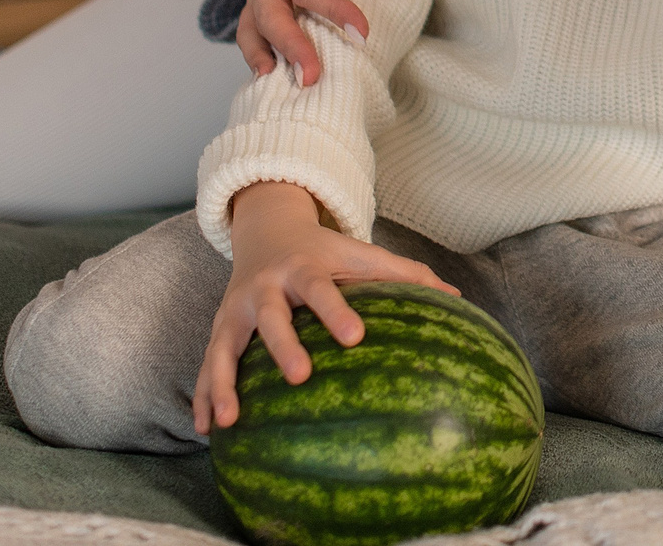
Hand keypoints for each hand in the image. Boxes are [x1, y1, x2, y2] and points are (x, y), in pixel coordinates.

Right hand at [192, 181, 459, 433]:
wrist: (267, 231)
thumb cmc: (325, 252)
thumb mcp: (361, 254)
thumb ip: (405, 273)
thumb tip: (457, 297)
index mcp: (304, 269)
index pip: (322, 289)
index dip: (337, 311)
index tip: (356, 336)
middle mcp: (266, 288)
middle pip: (271, 317)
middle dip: (282, 346)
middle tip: (301, 377)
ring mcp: (237, 310)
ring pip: (225, 346)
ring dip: (224, 382)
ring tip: (230, 420)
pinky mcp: (219, 328)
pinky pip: (207, 364)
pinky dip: (205, 395)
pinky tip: (207, 430)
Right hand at [230, 0, 385, 84]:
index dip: (333, 11)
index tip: (363, 33)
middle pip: (270, 15)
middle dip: (292, 48)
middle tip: (315, 78)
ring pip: (253, 26)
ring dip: (269, 57)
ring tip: (286, 87)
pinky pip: (251, 25)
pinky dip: (257, 51)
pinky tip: (271, 76)